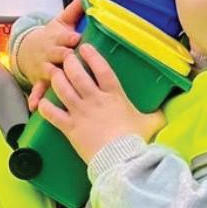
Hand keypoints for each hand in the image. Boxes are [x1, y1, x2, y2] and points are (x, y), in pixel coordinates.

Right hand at [20, 0, 83, 110]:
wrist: (28, 49)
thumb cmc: (52, 37)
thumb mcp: (61, 21)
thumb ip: (75, 9)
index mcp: (58, 38)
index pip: (65, 37)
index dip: (69, 37)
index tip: (75, 38)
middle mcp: (51, 53)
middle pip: (58, 55)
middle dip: (63, 57)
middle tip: (69, 59)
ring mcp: (45, 67)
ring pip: (50, 73)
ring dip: (54, 77)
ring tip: (58, 82)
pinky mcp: (40, 81)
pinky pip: (38, 90)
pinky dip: (36, 97)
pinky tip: (34, 106)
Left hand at [38, 43, 164, 161]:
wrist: (122, 160)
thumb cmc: (136, 141)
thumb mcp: (151, 124)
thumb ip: (156, 115)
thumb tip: (165, 113)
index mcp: (114, 96)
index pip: (102, 69)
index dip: (92, 56)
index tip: (85, 47)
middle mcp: (95, 100)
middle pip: (77, 74)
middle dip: (69, 62)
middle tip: (65, 58)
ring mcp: (80, 113)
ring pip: (62, 89)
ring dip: (56, 78)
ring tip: (53, 72)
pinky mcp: (70, 128)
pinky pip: (52, 114)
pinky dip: (45, 107)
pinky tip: (41, 103)